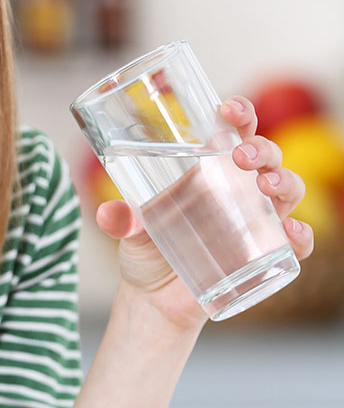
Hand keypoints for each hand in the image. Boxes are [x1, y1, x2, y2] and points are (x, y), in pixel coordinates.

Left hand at [96, 95, 313, 330]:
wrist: (153, 299)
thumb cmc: (145, 249)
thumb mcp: (127, 230)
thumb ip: (119, 219)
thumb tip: (107, 213)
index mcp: (205, 170)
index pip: (230, 132)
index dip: (238, 114)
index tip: (228, 108)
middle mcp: (234, 190)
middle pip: (264, 155)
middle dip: (262, 149)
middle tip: (243, 156)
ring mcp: (252, 221)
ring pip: (287, 190)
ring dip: (285, 182)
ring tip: (266, 186)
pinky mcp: (262, 255)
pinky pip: (294, 242)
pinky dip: (301, 235)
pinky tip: (292, 232)